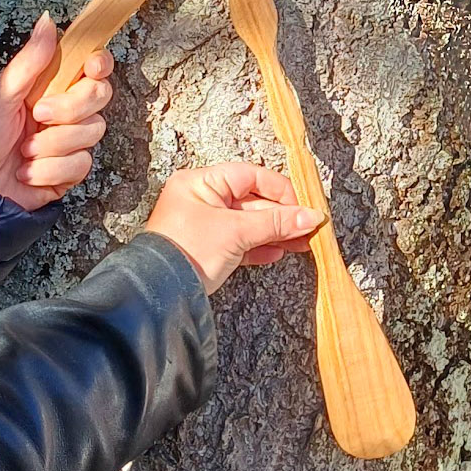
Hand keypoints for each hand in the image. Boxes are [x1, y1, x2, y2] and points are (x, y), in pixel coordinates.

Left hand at [0, 13, 114, 211]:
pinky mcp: (66, 173)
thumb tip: (47, 20)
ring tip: (23, 150)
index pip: (92, 68)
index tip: (89, 67)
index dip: (99, 65)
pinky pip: (80, 165)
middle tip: (37, 114)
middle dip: (69, 108)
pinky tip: (27, 172)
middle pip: (99, 97)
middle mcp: (64, 112)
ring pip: (92, 132)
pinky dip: (50, 169)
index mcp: (50, 86)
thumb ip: (30, 60)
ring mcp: (67, 142)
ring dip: (53, 143)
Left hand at [146, 162, 324, 294]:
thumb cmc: (190, 251)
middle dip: (281, 216)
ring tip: (300, 244)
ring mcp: (204, 225)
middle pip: (251, 200)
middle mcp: (201, 199)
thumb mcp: (236, 232)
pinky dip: (258, 246)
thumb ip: (275, 223)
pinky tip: (277, 253)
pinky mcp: (207, 248)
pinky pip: (239, 242)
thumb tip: (311, 217)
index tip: (301, 208)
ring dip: (274, 232)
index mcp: (201, 183)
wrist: (160, 294)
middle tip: (307, 229)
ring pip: (248, 223)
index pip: (250, 175)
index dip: (279, 190)